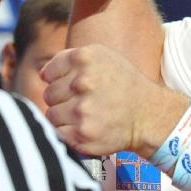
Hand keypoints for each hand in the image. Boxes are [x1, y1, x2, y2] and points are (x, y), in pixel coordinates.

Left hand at [40, 44, 184, 155]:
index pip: (48, 73)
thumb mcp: (102, 57)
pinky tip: (85, 127)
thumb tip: (42, 74)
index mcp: (85, 58)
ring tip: (85, 115)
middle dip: (61, 100)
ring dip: (64, 117)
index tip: (74, 87)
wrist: (147, 115)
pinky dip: (68, 132)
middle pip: (48, 95)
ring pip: (51, 115)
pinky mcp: (82, 134)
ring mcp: (82, 109)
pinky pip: (58, 133)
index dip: (58, 81)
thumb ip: (69, 58)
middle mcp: (83, 82)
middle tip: (83, 102)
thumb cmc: (121, 83)